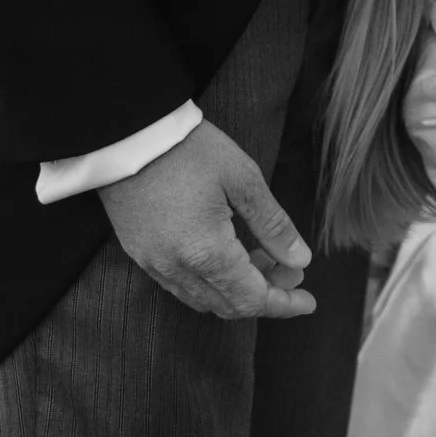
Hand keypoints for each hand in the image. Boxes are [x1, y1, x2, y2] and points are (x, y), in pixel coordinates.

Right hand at [101, 124, 317, 321]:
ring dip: (237, 290)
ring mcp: (152, 262)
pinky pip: (179, 286)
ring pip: (203, 299)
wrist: (127, 131)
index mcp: (205, 252)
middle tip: (290, 269)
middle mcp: (176, 267)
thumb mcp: (242, 178)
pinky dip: (209, 282)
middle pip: (229, 305)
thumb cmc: (188, 148)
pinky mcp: (139, 252)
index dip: (284, 303)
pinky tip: (225, 255)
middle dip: (266, 295)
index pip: (252, 299)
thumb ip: (273, 225)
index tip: (308, 300)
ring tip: (261, 258)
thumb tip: (300, 260)